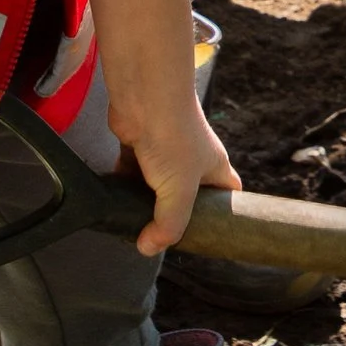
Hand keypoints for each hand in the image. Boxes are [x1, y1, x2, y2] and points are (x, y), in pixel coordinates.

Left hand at [104, 78, 238, 257]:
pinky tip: (116, 204)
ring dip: (146, 204)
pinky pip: (132, 175)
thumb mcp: (180, 191)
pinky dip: (125, 188)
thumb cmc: (174, 138)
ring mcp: (164, 154)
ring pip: (157, 188)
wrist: (145, 98)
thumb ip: (168, 225)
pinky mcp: (138, 148)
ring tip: (135, 226)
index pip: (228, 195)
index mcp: (215, 168)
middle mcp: (192, 161)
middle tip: (162, 238)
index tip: (210, 234)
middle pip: (188, 197)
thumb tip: (148, 248)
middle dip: (176, 215)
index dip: (224, 215)